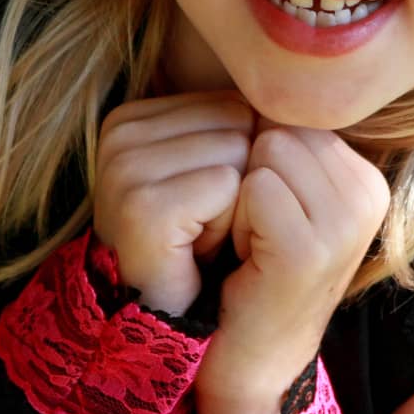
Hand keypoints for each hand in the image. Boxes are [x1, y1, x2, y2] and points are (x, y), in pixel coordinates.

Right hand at [91, 89, 256, 316]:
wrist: (171, 321)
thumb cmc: (198, 245)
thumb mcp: (211, 167)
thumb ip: (233, 123)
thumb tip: (295, 92)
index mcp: (130, 118)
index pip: (229, 103)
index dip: (238, 157)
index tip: (204, 201)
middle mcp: (118, 134)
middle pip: (236, 121)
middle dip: (241, 178)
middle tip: (206, 224)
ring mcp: (124, 168)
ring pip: (237, 150)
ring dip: (238, 203)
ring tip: (202, 237)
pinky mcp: (143, 205)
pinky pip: (227, 186)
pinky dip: (229, 223)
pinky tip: (199, 251)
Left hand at [196, 117, 391, 398]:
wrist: (250, 360)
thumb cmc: (254, 269)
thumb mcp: (286, 198)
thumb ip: (288, 144)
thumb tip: (266, 79)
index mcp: (367, 177)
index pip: (293, 116)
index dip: (260, 160)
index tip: (269, 218)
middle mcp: (370, 195)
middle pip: (278, 129)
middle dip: (249, 174)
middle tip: (257, 235)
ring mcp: (346, 224)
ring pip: (265, 152)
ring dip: (239, 198)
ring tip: (252, 246)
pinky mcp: (311, 250)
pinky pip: (253, 188)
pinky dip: (233, 221)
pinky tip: (247, 261)